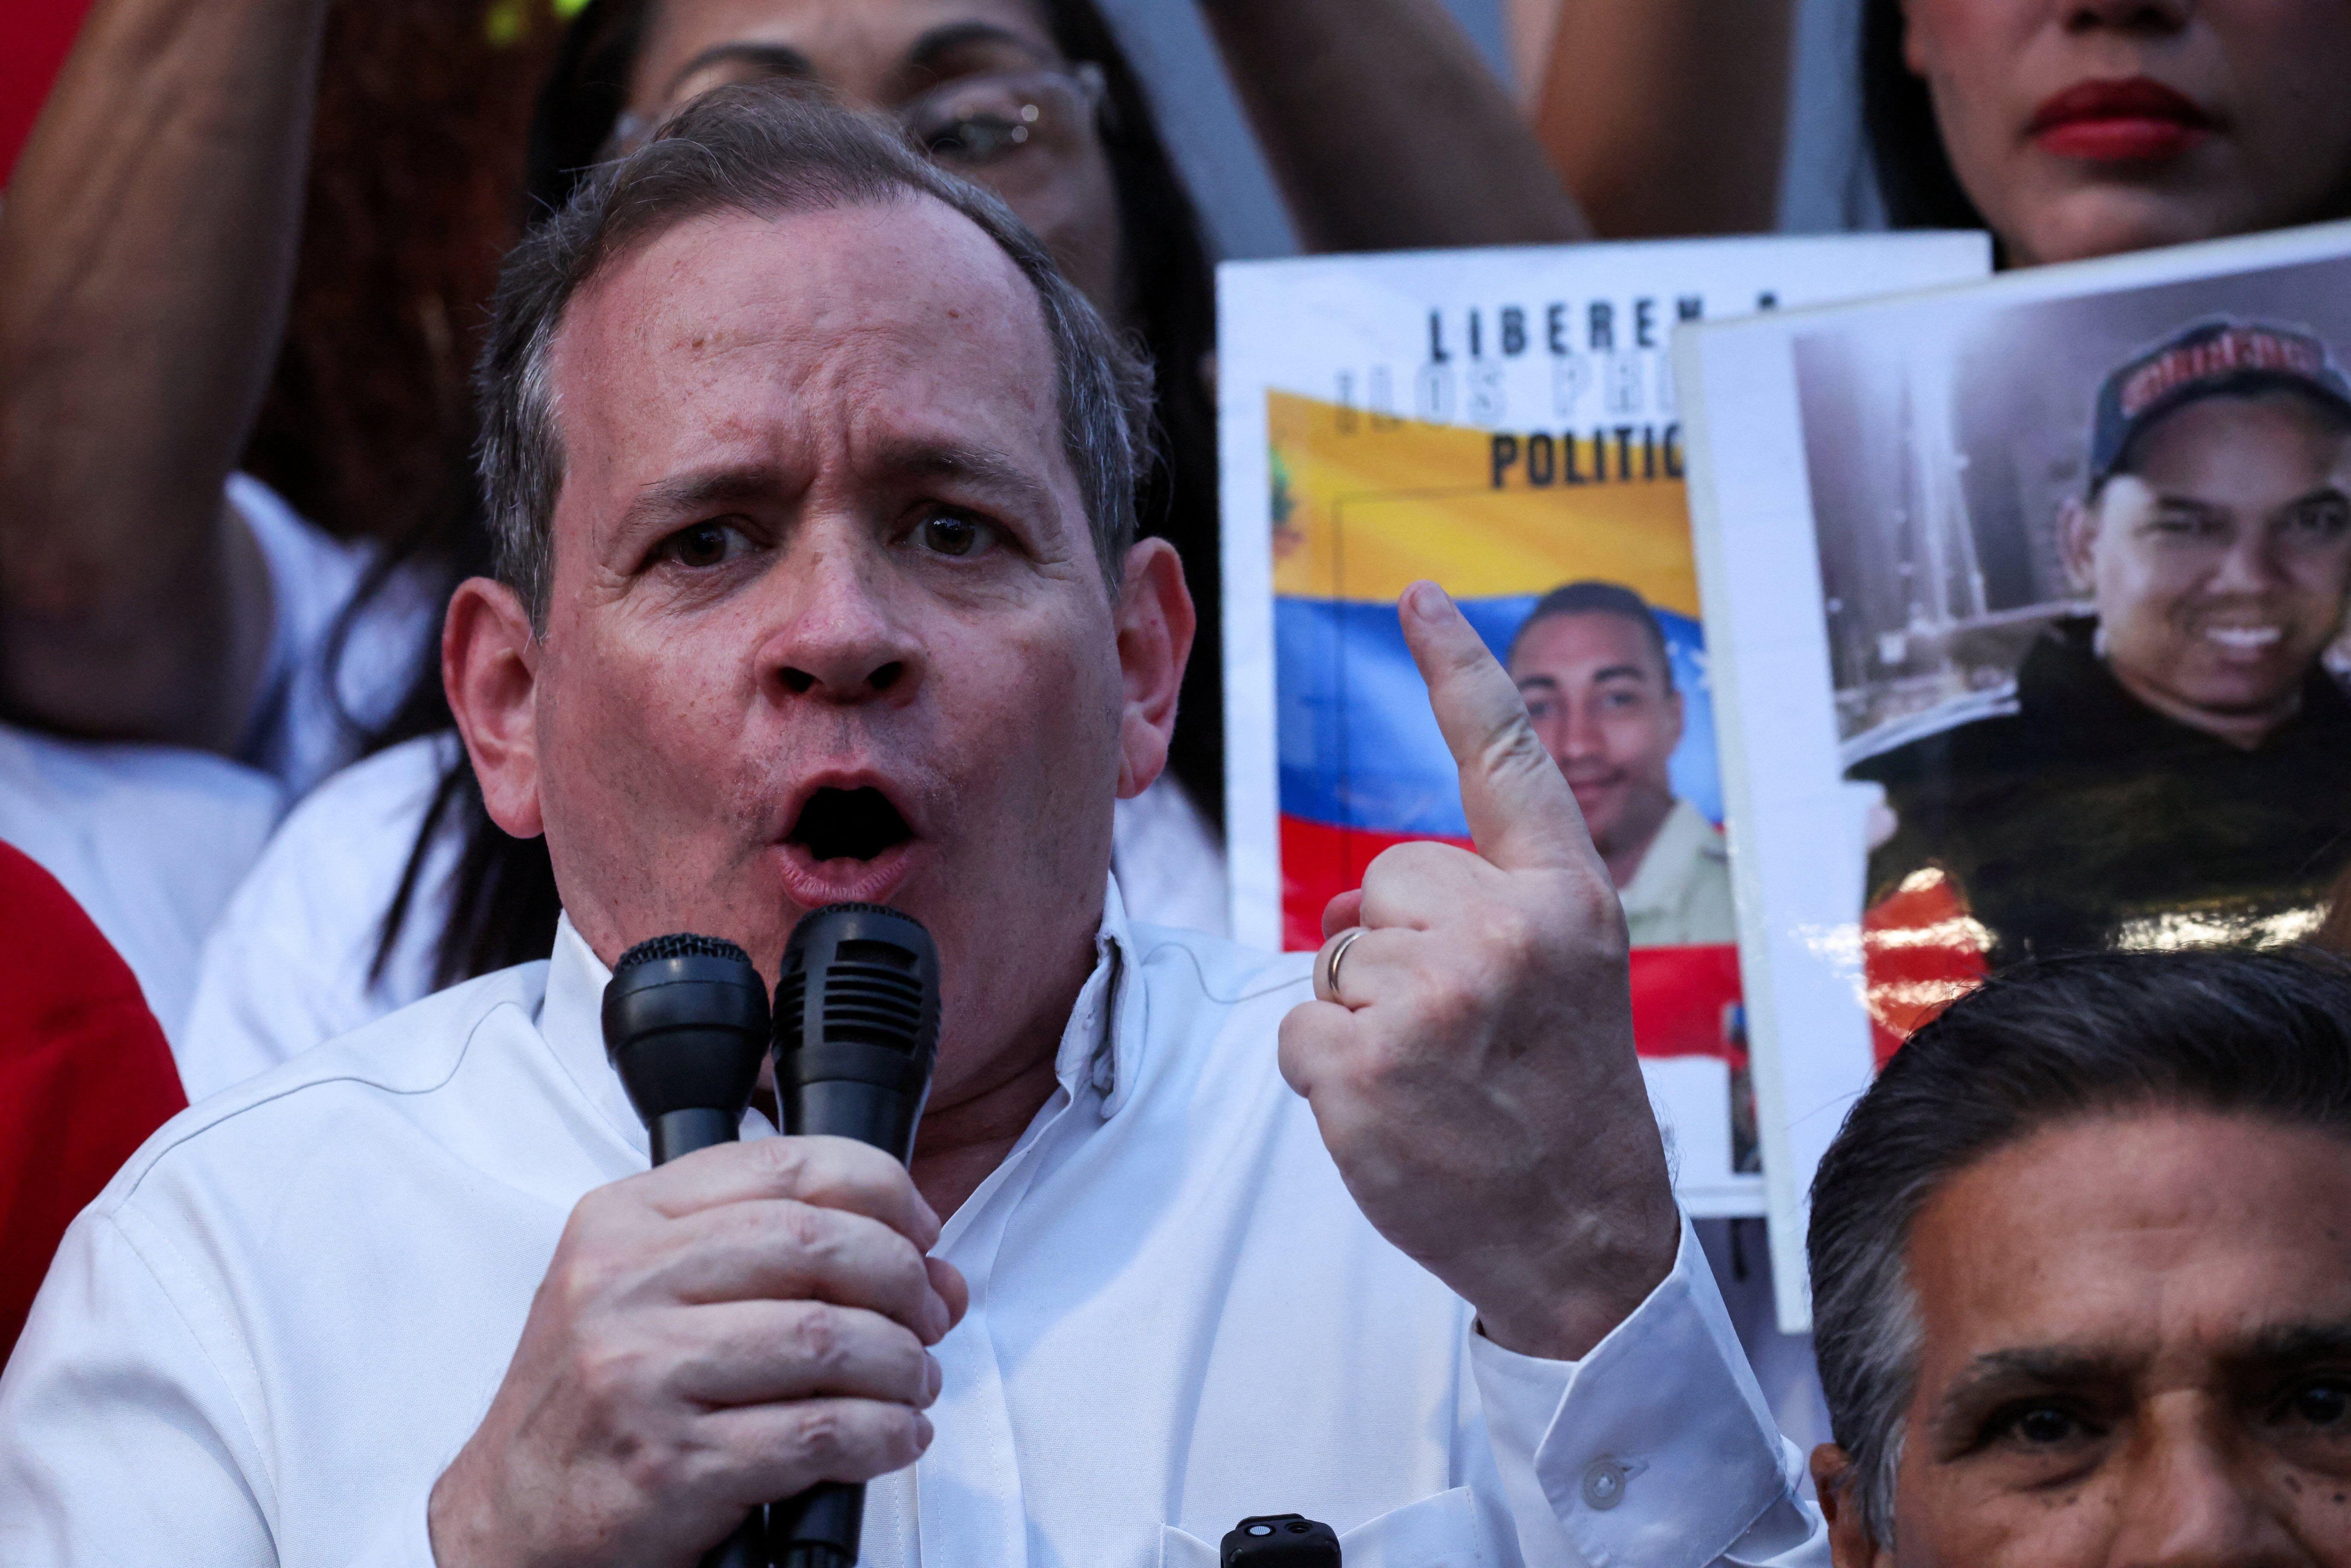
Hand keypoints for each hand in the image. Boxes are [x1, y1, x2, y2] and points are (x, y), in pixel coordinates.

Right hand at [428, 1136, 968, 1567]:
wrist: (510, 1517)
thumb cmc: (594, 1399)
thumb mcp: (645, 1288)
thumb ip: (765, 1254)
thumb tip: (926, 1263)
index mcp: (622, 1220)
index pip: (783, 1165)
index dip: (882, 1190)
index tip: (921, 1232)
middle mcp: (624, 1284)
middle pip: (817, 1243)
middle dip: (904, 1278)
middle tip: (931, 1315)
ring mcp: (642, 1373)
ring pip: (828, 1337)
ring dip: (902, 1363)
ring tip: (915, 1382)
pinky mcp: (670, 1462)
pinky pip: (816, 1433)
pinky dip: (881, 1434)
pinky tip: (894, 1437)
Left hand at [1278, 582, 1676, 1360]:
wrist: (1582, 1237)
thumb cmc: (1563, 1101)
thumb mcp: (1563, 976)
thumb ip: (1484, 907)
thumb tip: (1356, 893)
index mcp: (1564, 899)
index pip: (1505, 759)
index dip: (1458, 668)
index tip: (1418, 595)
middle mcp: (1504, 933)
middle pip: (1381, 881)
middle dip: (1399, 945)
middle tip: (1463, 1029)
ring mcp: (1431, 1000)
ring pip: (1336, 956)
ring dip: (1364, 1015)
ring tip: (1437, 1076)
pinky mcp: (1362, 1066)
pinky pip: (1300, 1026)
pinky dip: (1326, 1072)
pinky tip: (1392, 1110)